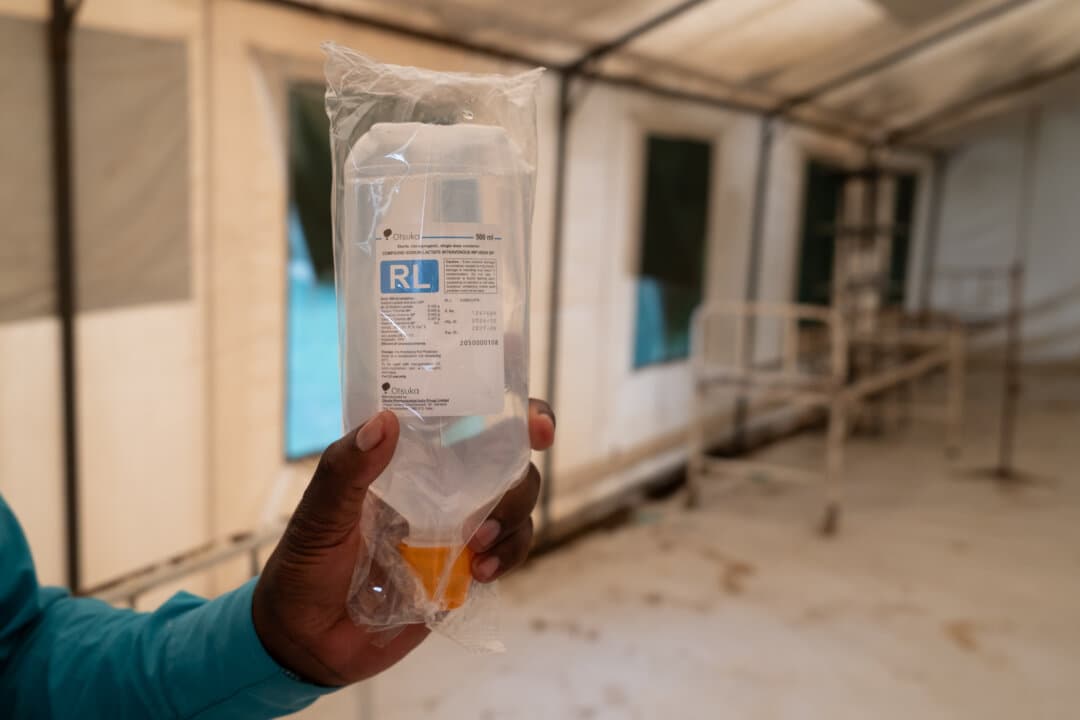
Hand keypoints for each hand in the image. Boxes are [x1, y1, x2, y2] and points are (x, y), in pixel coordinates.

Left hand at [252, 399, 555, 685]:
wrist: (305, 641)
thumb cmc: (304, 567)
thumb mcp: (318, 515)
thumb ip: (346, 470)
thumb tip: (384, 421)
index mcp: (408, 458)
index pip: (468, 419)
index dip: (513, 415)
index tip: (534, 426)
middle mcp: (441, 486)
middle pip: (508, 463)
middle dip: (518, 478)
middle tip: (501, 501)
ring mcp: (457, 528)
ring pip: (516, 507)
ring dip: (513, 520)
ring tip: (478, 549)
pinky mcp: (464, 569)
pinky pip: (508, 553)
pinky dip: (507, 557)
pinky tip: (480, 573)